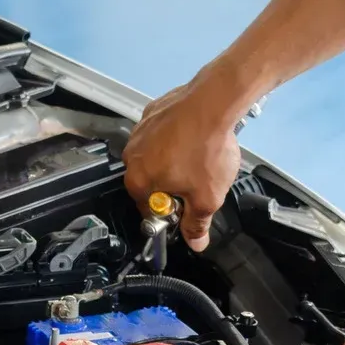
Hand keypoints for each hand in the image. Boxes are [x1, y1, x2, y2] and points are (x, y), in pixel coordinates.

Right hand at [123, 68, 246, 250]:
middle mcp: (131, 155)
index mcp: (138, 181)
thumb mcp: (207, 199)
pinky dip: (174, 138)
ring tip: (197, 157)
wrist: (213, 101)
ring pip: (154, 156)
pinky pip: (161, 133)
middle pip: (149, 182)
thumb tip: (195, 244)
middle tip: (196, 183)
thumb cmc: (206, 153)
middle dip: (170, 186)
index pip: (148, 209)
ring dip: (171, 161)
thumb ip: (197, 224)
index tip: (186, 209)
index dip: (169, 213)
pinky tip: (193, 137)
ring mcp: (139, 130)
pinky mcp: (152, 111)